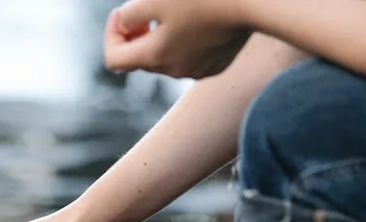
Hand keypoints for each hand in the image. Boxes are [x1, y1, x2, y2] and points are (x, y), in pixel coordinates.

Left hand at [104, 0, 251, 79]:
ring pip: (166, 57)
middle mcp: (173, 71)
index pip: (113, 59)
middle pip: (140, 58)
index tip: (121, 11)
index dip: (110, 33)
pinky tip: (198, 18)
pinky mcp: (217, 64)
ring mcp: (197, 71)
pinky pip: (191, 55)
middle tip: (143, 7)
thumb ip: (131, 14)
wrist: (255, 3)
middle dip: (135, 34)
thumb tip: (124, 24)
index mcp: (154, 57)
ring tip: (172, 10)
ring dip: (160, 36)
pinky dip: (185, 40)